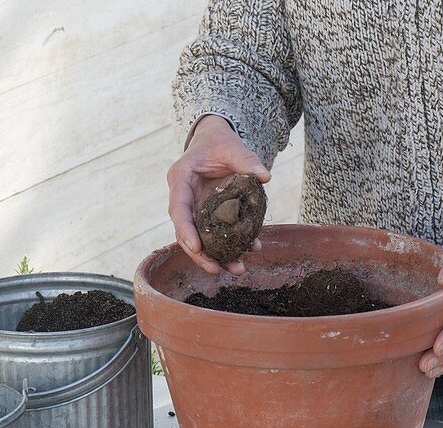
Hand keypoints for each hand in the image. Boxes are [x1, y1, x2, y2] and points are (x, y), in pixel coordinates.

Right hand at [167, 115, 269, 274]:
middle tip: (217, 270)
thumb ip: (246, 159)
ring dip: (218, 256)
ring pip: (201, 238)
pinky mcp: (209, 216)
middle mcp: (184, 198)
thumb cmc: (219, 142)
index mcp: (181, 179)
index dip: (185, 230)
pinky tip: (250, 251)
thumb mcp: (232, 146)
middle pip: (186, 232)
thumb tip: (264, 177)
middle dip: (201, 254)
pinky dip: (232, 244)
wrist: (216, 143)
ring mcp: (196, 209)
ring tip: (238, 269)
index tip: (196, 248)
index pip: (178, 208)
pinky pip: (217, 234)